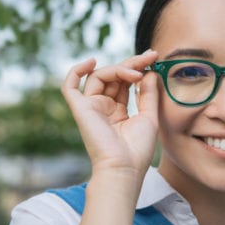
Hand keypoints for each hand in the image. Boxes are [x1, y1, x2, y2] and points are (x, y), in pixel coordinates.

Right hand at [61, 50, 159, 178]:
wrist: (124, 167)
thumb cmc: (138, 149)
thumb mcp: (149, 117)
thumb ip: (148, 94)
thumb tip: (149, 72)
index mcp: (118, 110)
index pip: (126, 82)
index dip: (139, 67)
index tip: (155, 57)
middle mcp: (103, 107)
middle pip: (113, 76)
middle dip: (132, 63)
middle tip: (149, 56)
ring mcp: (91, 107)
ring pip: (99, 76)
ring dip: (119, 69)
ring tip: (136, 73)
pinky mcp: (80, 109)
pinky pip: (70, 86)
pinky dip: (76, 72)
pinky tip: (92, 62)